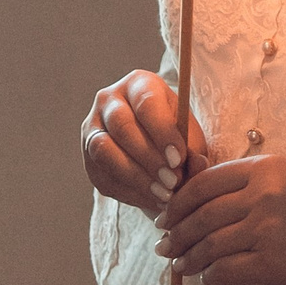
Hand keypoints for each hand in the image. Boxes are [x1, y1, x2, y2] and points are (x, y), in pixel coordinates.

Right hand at [80, 70, 200, 220]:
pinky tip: (151, 200)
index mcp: (139, 84)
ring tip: (163, 195)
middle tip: (172, 182)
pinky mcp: (87, 158)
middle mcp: (109, 100)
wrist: (155, 152)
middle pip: (121, 125)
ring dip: (135, 177)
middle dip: (148, 158)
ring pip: (104, 151)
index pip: (146, 102)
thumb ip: (195, 150)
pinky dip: (129, 192)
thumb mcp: (190, 138)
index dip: (161, 132)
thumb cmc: (176, 137)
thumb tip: (198, 164)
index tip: (178, 159)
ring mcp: (93, 128)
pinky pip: (102, 175)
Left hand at [157, 151, 285, 284]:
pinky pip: (225, 271)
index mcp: (267, 168)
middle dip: (176, 233)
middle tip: (165, 246)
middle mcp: (266, 194)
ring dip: (189, 258)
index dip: (179, 202)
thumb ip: (246, 185)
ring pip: (209, 244)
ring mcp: (268, 229)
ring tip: (180, 265)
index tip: (166, 216)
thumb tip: (192, 202)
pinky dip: (210, 278)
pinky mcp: (272, 264)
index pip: (206, 182)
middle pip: (203, 214)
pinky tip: (208, 280)